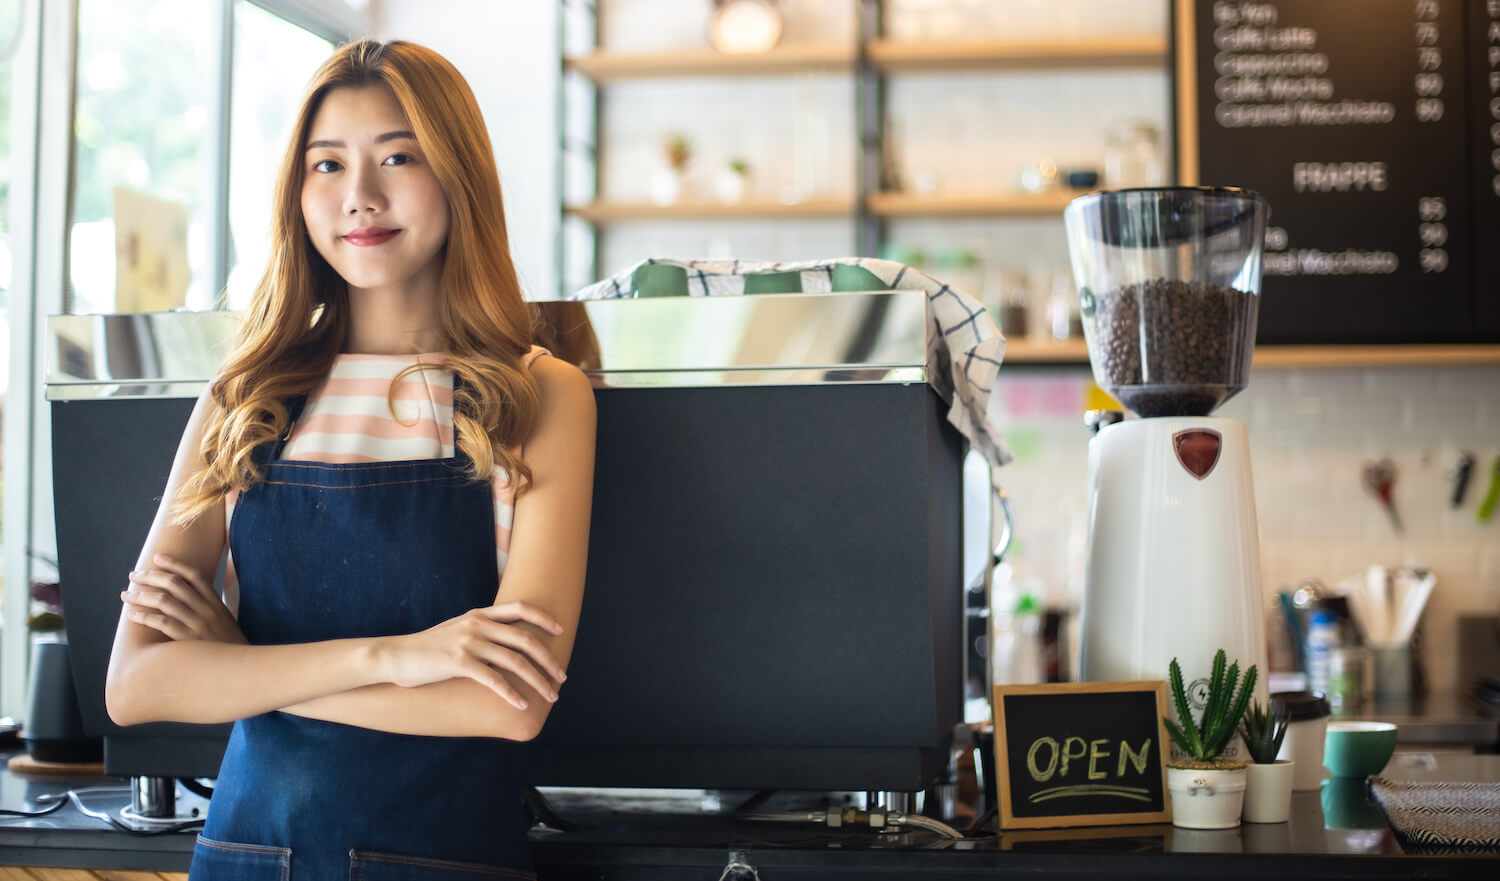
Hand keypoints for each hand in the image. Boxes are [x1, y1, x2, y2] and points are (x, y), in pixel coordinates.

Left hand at [123, 554, 246, 644]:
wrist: (240, 669)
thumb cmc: (229, 648)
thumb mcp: (225, 623)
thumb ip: (209, 610)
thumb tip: (188, 601)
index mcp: (216, 604)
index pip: (194, 576)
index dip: (175, 564)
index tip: (158, 557)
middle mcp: (207, 610)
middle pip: (175, 584)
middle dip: (151, 576)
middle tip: (134, 575)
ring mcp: (198, 624)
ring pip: (164, 601)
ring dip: (141, 595)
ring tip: (126, 594)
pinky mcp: (188, 641)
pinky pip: (162, 623)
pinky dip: (144, 616)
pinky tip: (132, 615)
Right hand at [379, 603, 567, 710]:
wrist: (395, 656)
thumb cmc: (427, 649)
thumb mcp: (456, 630)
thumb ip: (480, 631)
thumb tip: (504, 643)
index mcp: (479, 614)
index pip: (520, 608)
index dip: (544, 618)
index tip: (560, 631)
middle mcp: (477, 624)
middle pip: (525, 639)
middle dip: (548, 659)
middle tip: (561, 677)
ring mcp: (468, 642)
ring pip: (515, 661)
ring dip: (537, 680)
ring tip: (550, 695)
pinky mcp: (458, 662)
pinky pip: (494, 679)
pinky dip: (511, 693)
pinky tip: (521, 704)